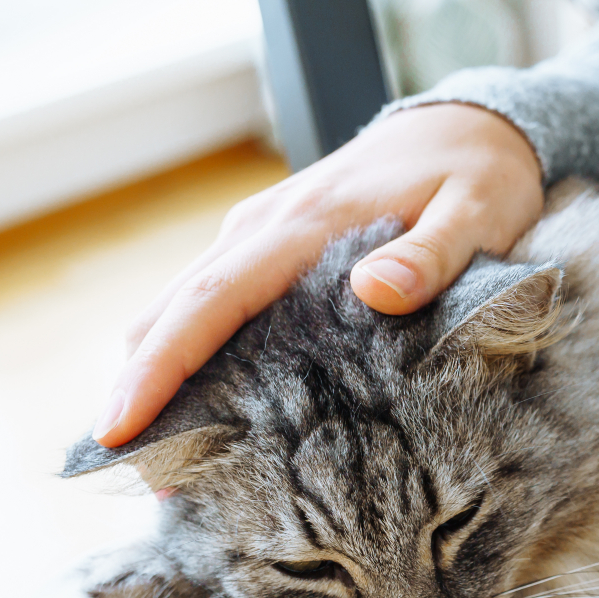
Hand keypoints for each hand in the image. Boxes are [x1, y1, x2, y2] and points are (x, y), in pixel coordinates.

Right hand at [93, 103, 543, 446]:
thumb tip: (373, 291)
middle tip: (130, 473)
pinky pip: (212, 303)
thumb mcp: (477, 212)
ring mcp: (260, 235)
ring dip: (157, 375)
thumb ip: (431, 255)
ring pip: (181, 307)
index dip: (160, 367)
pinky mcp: (270, 247)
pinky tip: (200, 412)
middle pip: (173, 310)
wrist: (467, 124)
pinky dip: (189, 354)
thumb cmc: (477, 174)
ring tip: (157, 464)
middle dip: (139, 388)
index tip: (120, 429)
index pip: (212, 300)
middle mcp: (264, 228)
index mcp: (306, 225)